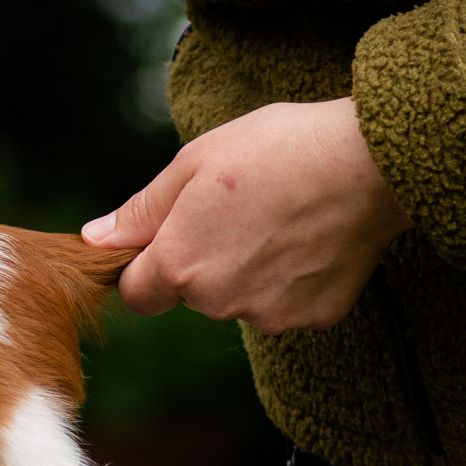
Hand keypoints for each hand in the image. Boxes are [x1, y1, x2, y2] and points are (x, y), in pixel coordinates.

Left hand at [81, 97, 412, 334]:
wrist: (371, 160)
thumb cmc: (274, 149)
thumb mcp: (191, 164)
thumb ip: (140, 212)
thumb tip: (95, 239)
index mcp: (179, 267)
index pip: (137, 295)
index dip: (144, 268)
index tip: (166, 238)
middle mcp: (218, 302)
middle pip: (190, 295)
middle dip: (199, 262)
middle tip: (233, 210)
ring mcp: (270, 314)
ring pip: (237, 300)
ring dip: (244, 270)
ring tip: (276, 218)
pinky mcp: (315, 316)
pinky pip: (284, 303)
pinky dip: (289, 278)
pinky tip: (307, 237)